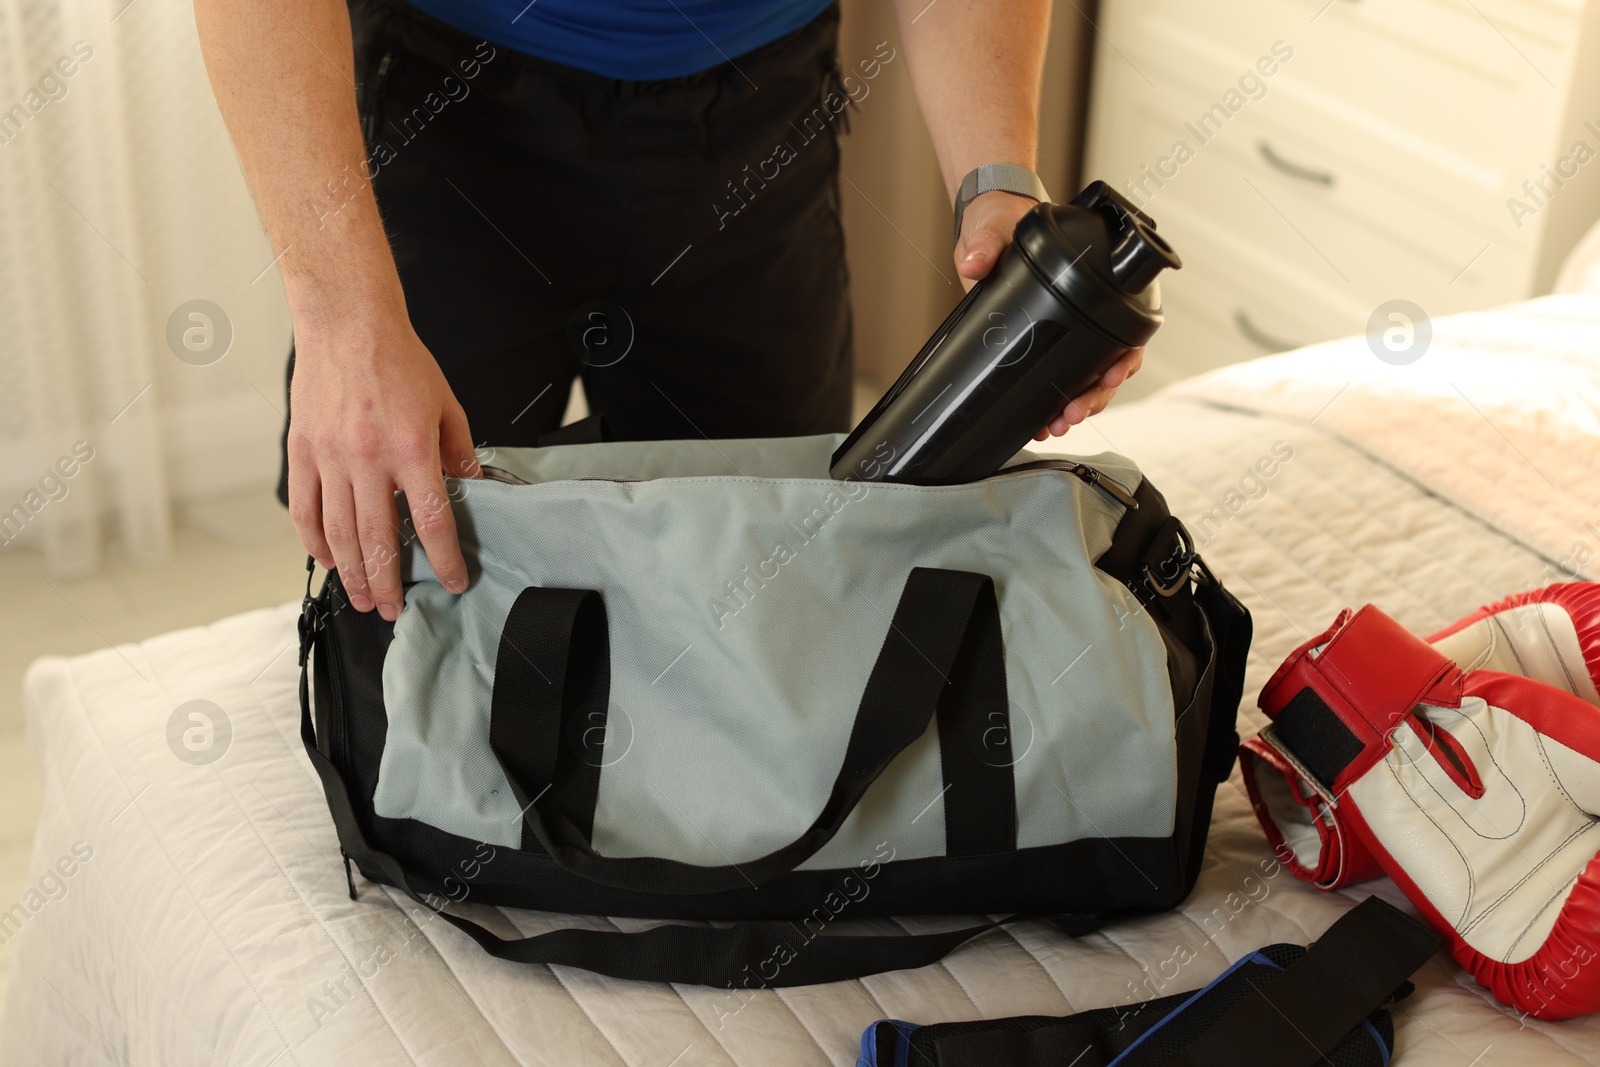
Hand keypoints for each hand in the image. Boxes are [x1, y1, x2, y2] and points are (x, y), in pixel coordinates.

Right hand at [286, 307, 478, 621]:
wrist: (347, 324)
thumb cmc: (399, 361)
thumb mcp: (445, 405)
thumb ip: (458, 452)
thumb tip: (470, 489)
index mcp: (410, 449)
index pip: (431, 520)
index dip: (443, 559)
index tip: (453, 582)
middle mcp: (368, 459)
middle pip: (378, 539)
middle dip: (388, 582)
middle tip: (395, 610)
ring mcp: (330, 458)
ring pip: (339, 533)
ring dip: (352, 573)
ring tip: (363, 599)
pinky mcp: (302, 452)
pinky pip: (305, 509)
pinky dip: (315, 541)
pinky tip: (327, 560)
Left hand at [952, 189, 1143, 440]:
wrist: (985, 227)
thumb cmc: (1004, 219)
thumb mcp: (995, 226)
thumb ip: (985, 242)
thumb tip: (974, 262)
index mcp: (1092, 281)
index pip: (1126, 325)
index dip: (1125, 357)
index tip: (1111, 376)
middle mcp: (1085, 310)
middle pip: (1107, 363)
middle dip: (1094, 396)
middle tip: (1072, 414)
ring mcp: (1064, 329)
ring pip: (1085, 378)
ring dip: (1076, 405)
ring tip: (1056, 425)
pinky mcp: (1041, 340)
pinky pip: (1056, 377)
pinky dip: (1051, 401)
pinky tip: (1041, 422)